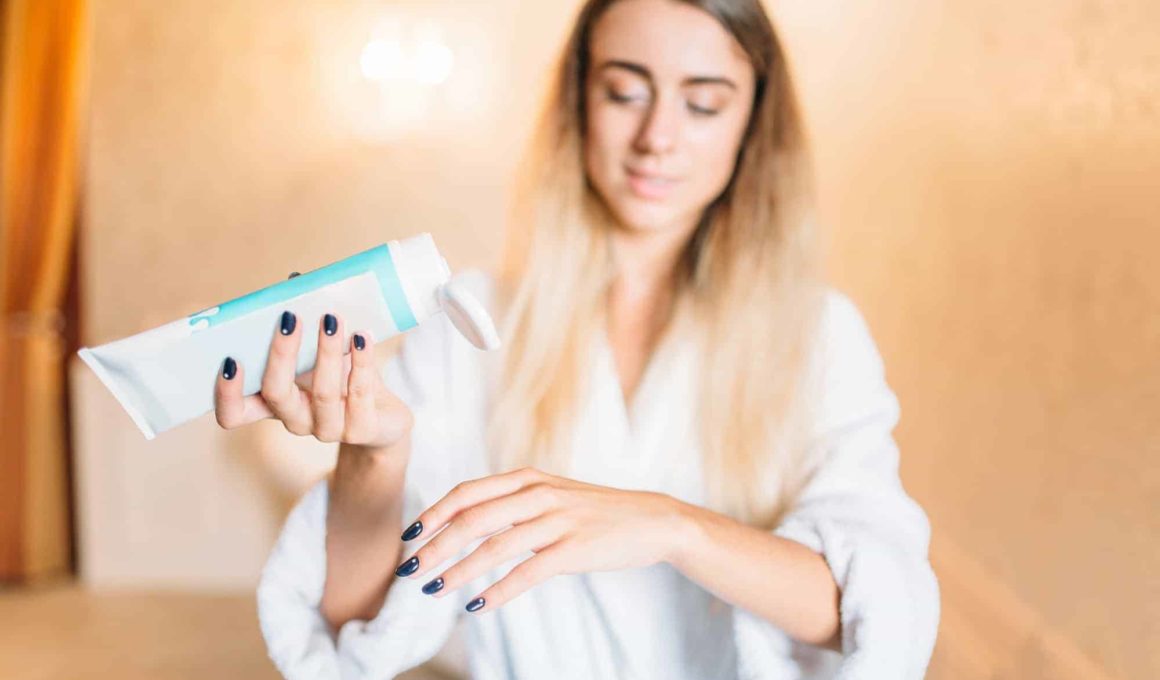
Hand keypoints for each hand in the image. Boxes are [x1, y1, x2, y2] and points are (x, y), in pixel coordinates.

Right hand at [212, 271, 412, 448]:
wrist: (385, 416)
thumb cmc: (343, 379)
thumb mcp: (318, 354)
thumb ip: (303, 324)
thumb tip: (296, 281)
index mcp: (274, 405)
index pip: (234, 414)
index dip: (226, 394)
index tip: (232, 358)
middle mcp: (296, 421)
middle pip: (276, 395)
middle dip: (281, 354)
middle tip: (290, 318)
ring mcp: (328, 429)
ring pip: (322, 393)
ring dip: (327, 351)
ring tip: (333, 318)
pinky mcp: (362, 431)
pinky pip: (359, 394)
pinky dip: (361, 361)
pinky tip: (362, 336)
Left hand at [392, 467, 688, 612]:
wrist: (652, 520)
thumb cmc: (595, 511)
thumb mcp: (551, 494)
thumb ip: (513, 502)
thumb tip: (464, 522)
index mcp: (528, 477)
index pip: (467, 492)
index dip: (434, 513)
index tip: (409, 535)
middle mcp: (538, 493)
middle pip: (472, 518)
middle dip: (435, 546)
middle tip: (409, 570)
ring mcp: (557, 520)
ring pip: (495, 545)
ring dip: (459, 570)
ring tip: (434, 590)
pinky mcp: (574, 548)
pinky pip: (527, 572)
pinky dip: (498, 590)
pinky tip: (477, 606)